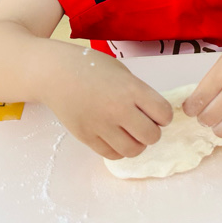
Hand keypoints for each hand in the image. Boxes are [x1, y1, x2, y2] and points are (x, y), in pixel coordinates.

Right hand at [41, 49, 172, 158]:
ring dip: (137, 144)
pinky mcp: (86, 137)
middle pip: (151, 136)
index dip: (164, 115)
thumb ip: (139, 93)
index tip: (158, 113)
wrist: (58, 73)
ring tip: (130, 133)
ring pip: (133, 150)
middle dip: (152, 132)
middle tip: (144, 124)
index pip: (163, 113)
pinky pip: (112, 154)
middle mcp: (118, 109)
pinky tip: (115, 137)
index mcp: (131, 89)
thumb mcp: (123, 73)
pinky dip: (118, 149)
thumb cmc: (93, 68)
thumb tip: (154, 114)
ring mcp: (101, 125)